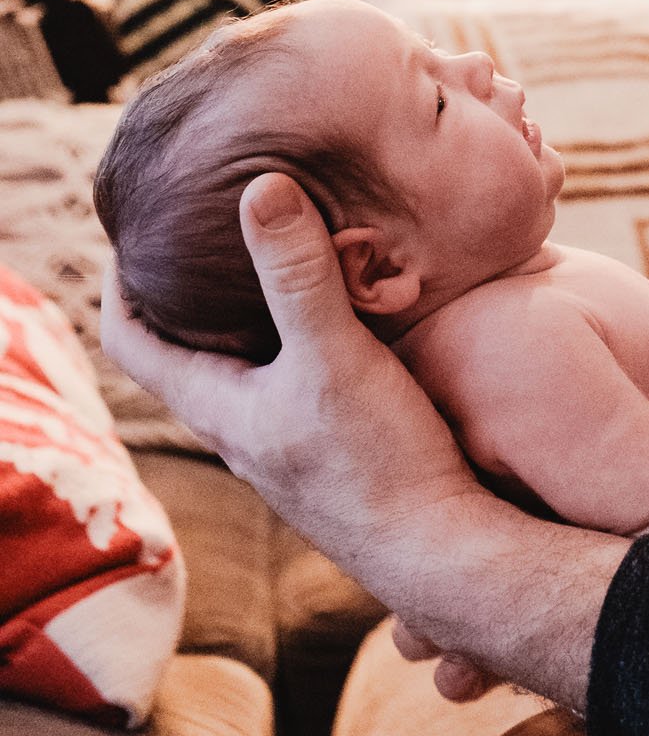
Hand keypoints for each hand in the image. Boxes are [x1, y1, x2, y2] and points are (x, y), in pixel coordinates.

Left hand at [102, 172, 625, 710]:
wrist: (442, 549)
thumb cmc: (377, 463)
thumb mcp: (334, 355)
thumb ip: (298, 274)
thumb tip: (260, 186)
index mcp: (218, 407)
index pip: (130, 341)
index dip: (119, 284)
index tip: (134, 229)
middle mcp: (241, 428)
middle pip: (185, 349)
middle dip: (186, 288)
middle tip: (205, 222)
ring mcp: (286, 441)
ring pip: (246, 362)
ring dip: (247, 309)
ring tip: (271, 249)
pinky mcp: (332, 445)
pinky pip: (294, 375)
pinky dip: (298, 331)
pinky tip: (342, 305)